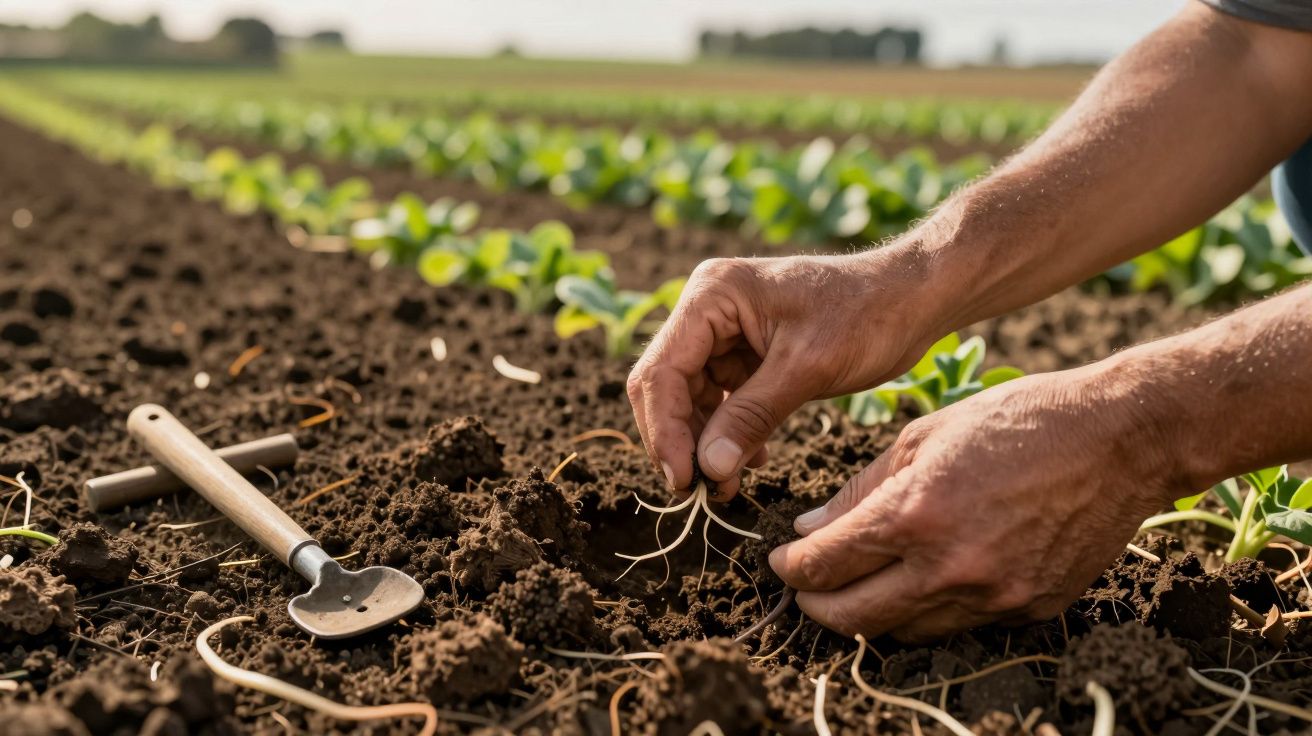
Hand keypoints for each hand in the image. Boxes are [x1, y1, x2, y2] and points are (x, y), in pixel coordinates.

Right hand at [627, 247, 941, 497]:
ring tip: (728, 486)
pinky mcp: (745, 353)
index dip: (665, 430)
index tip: (683, 481)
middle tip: (699, 492)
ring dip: (705, 444)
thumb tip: (707, 470)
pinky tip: (752, 461)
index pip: (663, 370)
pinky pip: (721, 400)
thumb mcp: (807, 369)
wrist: (913, 299)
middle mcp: (708, 309)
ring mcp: (724, 330)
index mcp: (713, 294)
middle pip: (667, 385)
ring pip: (690, 398)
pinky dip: (729, 433)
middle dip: (680, 440)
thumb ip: (751, 416)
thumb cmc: (867, 316)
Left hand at [769, 363, 1189, 641]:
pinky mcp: (1028, 610)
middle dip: (816, 606)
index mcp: (914, 516)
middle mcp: (949, 568)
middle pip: (852, 618)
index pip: (825, 566)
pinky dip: (931, 609)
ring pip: (905, 631)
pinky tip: (926, 579)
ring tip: (861, 584)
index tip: (782, 562)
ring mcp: (993, 597)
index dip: (792, 569)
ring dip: (872, 613)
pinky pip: (960, 624)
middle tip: (805, 588)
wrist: (1120, 439)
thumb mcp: (923, 436)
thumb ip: (860, 490)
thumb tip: (811, 531)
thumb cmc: (1017, 421)